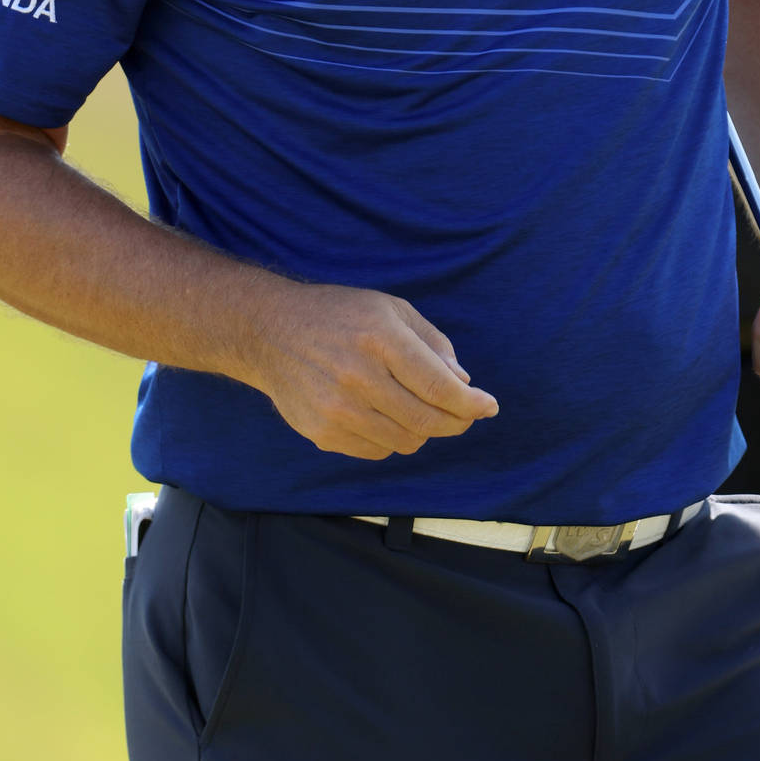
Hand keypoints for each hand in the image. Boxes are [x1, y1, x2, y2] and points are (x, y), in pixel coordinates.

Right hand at [242, 281, 498, 459]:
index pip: (439, 387)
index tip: (489, 406)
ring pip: (406, 441)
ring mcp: (337, 409)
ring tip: (418, 409)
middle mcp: (359, 377)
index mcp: (381, 339)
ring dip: (423, 430)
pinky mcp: (322, 433)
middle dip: (456, 421)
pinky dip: (391, 439)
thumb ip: (433, 343)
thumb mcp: (392, 309)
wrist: (270, 332)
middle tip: (464, 415)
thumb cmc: (340, 315)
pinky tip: (384, 415)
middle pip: (427, 420)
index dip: (471, 403)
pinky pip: (376, 451)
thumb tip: (463, 383)